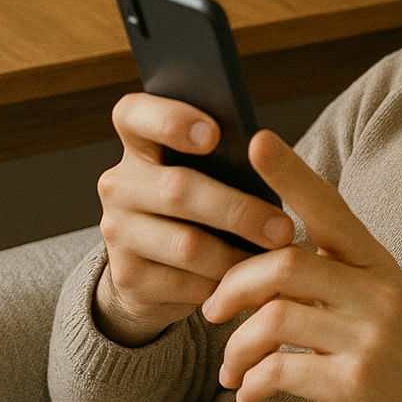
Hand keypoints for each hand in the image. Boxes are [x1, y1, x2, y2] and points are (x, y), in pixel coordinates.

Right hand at [95, 94, 294, 346]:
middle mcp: (119, 184)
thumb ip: (226, 157)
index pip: (134, 115)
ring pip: (186, 244)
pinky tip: (250, 284)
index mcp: (138, 143)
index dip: (170, 119)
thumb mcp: (210, 173)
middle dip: (238, 210)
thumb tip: (269, 157)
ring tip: (277, 259)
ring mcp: (118, 231)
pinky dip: (224, 286)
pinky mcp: (128, 277)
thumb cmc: (205, 201)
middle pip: (177, 189)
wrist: (160, 268)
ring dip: (238, 256)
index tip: (214, 134)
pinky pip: (185, 284)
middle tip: (283, 228)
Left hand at [205, 131, 401, 401]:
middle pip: (283, 264)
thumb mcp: (379, 315)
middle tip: (211, 312)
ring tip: (230, 369)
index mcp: (380, 268)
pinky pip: (279, 371)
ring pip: (274, 319)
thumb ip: (335, 284)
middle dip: (232, 286)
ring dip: (236, 347)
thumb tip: (266, 262)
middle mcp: (379, 294)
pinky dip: (252, 384)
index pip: (331, 208)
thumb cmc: (401, 376)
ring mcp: (370, 339)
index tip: (258, 140)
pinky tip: (250, 396)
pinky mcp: (356, 386)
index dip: (292, 174)